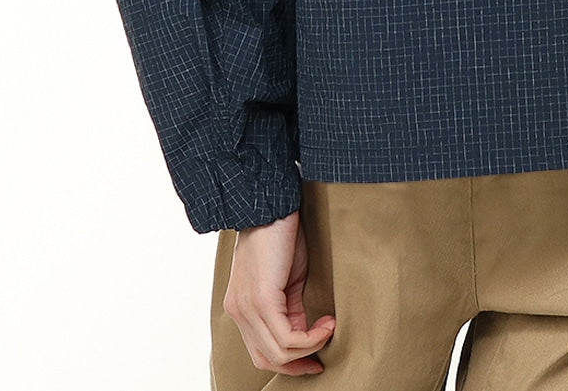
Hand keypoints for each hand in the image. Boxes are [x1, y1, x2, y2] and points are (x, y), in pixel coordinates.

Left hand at [222, 210, 336, 375]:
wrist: (272, 204)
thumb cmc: (280, 235)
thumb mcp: (285, 280)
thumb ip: (288, 309)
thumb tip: (304, 335)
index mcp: (240, 307)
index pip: (260, 352)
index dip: (290, 363)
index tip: (315, 358)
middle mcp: (237, 312)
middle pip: (267, 359)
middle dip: (300, 362)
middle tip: (324, 352)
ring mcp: (246, 307)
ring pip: (278, 352)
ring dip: (311, 346)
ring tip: (329, 327)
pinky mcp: (262, 299)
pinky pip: (287, 337)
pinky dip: (312, 337)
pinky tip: (327, 322)